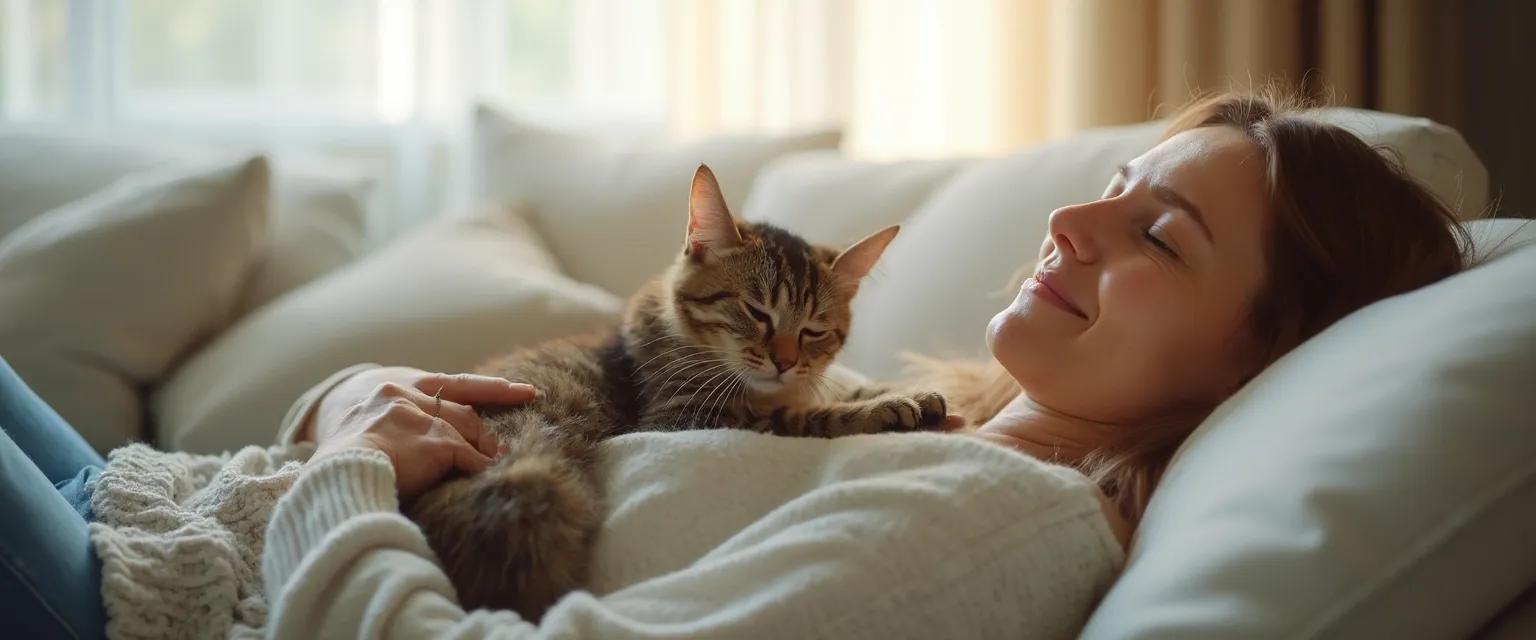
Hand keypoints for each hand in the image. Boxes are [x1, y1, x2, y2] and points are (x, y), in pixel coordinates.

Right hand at [306, 367, 537, 497]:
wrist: (326, 470)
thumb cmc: (334, 453)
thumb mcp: (357, 419)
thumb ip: (387, 418)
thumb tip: (408, 439)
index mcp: (391, 384)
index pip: (449, 383)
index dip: (488, 388)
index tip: (521, 389)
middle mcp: (405, 392)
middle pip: (462, 407)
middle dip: (484, 428)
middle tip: (504, 444)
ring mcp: (420, 416)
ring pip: (466, 430)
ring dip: (483, 449)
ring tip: (495, 462)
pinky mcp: (434, 442)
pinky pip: (468, 457)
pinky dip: (478, 467)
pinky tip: (486, 476)